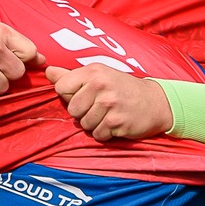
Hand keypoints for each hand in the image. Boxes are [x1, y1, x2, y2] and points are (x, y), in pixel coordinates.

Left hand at [47, 64, 172, 139]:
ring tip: (109, 115)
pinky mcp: (117, 121)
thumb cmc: (123, 88)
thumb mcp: (99, 75)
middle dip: (83, 113)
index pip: (61, 87)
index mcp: (93, 71)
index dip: (70, 96)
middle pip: (72, 109)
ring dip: (95, 124)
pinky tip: (115, 123)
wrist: (156, 102)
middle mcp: (101, 85)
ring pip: (84, 124)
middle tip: (100, 107)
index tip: (85, 95)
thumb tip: (48, 71)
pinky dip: (105, 133)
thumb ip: (71, 75)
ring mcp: (110, 104)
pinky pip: (98, 134)